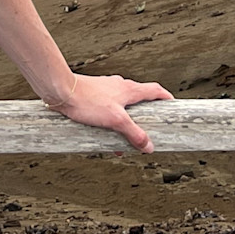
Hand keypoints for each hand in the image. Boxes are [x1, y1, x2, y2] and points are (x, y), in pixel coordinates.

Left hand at [41, 73, 173, 152]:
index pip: (155, 90)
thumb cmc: (87, 100)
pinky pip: (109, 110)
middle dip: (145, 115)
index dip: (166, 98)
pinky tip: (105, 137)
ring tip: (125, 142)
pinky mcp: (94, 95)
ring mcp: (106, 90)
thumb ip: (134, 134)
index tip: (172, 107)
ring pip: (123, 107)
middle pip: (140, 99)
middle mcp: (120, 87)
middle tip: (149, 130)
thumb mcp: (116, 120)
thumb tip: (149, 147)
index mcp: (130, 89)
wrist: (62, 91)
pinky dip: (112, 122)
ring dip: (127, 122)